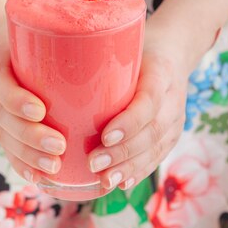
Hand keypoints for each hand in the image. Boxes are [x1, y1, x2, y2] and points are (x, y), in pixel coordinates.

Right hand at [0, 19, 66, 183]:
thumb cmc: (29, 38)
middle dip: (30, 137)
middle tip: (59, 145)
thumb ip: (66, 35)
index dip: (17, 100)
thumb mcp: (38, 30)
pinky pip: (9, 152)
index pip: (1, 85)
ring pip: (7, 141)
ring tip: (55, 168)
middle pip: (4, 121)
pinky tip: (40, 179)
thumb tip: (114, 34)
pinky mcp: (3, 129)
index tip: (40, 110)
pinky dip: (23, 166)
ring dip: (30, 158)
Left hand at [87, 22, 214, 190]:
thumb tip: (51, 66)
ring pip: (156, 149)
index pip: (150, 100)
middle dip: (123, 151)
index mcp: (162, 71)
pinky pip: (158, 157)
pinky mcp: (172, 135)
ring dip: (129, 167)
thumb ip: (98, 57)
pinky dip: (139, 172)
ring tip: (104, 180)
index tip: (105, 135)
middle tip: (94, 163)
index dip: (130, 121)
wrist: (173, 53)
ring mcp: (176, 119)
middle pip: (152, 130)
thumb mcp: (123, 44)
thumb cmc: (136, 49)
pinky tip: (121, 183)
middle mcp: (174, 98)